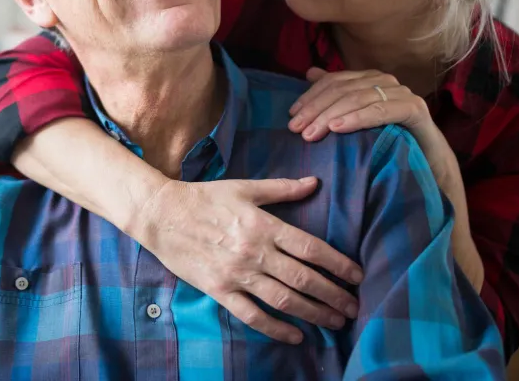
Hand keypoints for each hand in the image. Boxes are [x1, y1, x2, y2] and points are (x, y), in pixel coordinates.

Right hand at [133, 177, 362, 344]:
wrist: (161, 215)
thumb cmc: (204, 197)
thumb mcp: (244, 187)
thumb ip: (282, 188)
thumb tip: (315, 183)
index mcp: (263, 225)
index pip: (310, 248)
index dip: (338, 264)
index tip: (357, 276)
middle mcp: (254, 252)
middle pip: (304, 279)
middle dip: (333, 296)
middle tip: (354, 307)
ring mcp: (237, 274)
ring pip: (284, 300)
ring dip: (314, 314)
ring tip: (335, 322)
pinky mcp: (219, 290)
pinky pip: (252, 315)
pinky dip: (276, 328)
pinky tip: (295, 336)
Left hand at [288, 68, 436, 144]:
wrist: (429, 161)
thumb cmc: (389, 139)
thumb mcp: (357, 118)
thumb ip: (336, 94)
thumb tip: (310, 72)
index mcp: (369, 79)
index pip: (333, 81)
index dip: (310, 96)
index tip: (292, 116)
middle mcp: (385, 81)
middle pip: (342, 90)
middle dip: (316, 109)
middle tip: (297, 129)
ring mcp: (401, 93)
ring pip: (358, 99)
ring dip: (331, 115)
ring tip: (312, 133)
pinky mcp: (414, 109)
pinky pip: (380, 111)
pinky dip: (357, 118)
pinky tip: (338, 128)